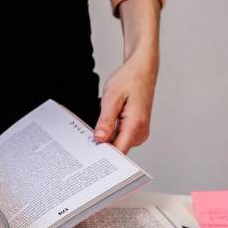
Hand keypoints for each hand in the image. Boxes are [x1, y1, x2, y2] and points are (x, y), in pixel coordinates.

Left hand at [94, 0, 160, 153]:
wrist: (142, 69)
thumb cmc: (130, 79)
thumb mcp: (112, 98)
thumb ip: (105, 121)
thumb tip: (99, 139)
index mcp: (136, 125)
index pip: (119, 152)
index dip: (103, 157)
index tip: (89, 158)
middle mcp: (140, 132)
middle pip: (118, 150)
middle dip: (101, 148)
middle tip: (85, 143)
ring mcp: (139, 132)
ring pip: (118, 144)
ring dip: (105, 140)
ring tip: (95, 131)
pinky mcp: (136, 130)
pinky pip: (120, 138)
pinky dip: (110, 135)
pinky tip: (102, 128)